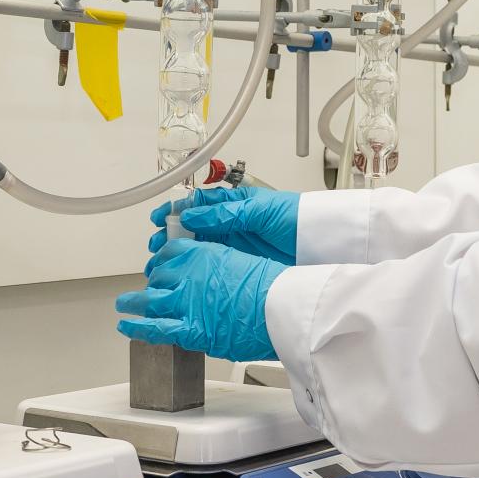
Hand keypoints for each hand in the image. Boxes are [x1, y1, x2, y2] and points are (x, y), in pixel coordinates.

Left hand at [117, 239, 284, 361]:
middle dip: (153, 282)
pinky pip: (154, 328)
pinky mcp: (188, 328)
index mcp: (202, 252)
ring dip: (133, 301)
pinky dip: (136, 328)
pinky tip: (125, 326)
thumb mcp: (244, 262)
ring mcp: (185, 301)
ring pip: (148, 299)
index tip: (161, 265)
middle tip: (150, 287)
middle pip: (159, 276)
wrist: (282, 307)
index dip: (163, 260)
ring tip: (123, 303)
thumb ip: (221, 266)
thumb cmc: (273, 285)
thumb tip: (216, 278)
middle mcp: (188, 273)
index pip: (171, 252)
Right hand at [147, 186, 298, 263]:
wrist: (322, 244)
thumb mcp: (260, 210)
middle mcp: (231, 223)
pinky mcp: (239, 263)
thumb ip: (226, 213)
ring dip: (177, 253)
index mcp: (235, 203)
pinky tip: (182, 274)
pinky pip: (211, 264)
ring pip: (198, 247)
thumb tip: (192, 215)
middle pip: (192, 227)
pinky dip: (194, 268)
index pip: (198, 203)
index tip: (158, 218)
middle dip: (170, 235)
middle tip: (156, 245)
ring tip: (163, 262)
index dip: (176, 210)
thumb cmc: (296, 218)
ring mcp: (234, 244)